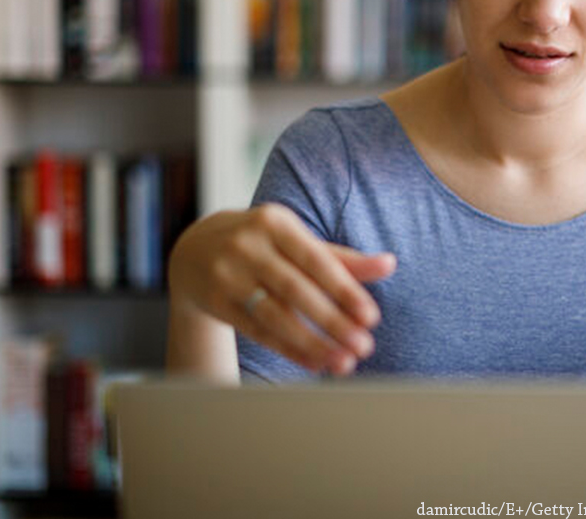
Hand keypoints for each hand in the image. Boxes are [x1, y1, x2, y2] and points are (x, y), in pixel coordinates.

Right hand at [167, 203, 396, 375]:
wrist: (194, 251)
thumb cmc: (264, 244)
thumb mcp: (298, 241)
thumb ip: (343, 257)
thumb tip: (390, 264)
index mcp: (275, 222)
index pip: (316, 260)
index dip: (345, 290)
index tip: (371, 317)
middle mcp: (248, 246)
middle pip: (297, 291)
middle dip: (333, 322)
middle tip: (364, 346)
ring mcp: (227, 274)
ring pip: (275, 316)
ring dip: (313, 343)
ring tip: (343, 361)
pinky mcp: (216, 302)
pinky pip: (258, 331)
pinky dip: (289, 349)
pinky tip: (315, 363)